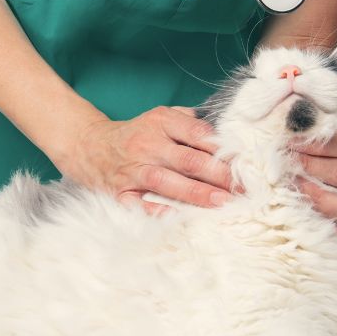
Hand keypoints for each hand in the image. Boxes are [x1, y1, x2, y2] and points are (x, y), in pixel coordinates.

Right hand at [63, 106, 238, 212]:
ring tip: (223, 203)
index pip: (199, 134)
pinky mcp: (120, 192)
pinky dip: (158, 211)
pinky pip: (140, 204)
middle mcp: (147, 144)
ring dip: (198, 194)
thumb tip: (228, 137)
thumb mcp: (161, 117)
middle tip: (244, 189)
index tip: (246, 165)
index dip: (224, 150)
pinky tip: (179, 217)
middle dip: (220, 176)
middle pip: (190, 160)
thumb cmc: (136, 134)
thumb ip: (191, 122)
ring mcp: (133, 170)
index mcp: (161, 122)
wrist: (90, 146)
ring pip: (169, 182)